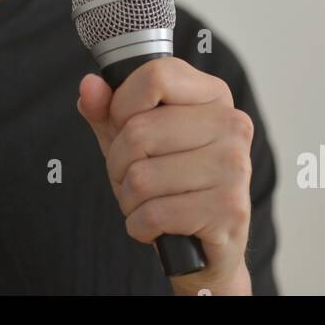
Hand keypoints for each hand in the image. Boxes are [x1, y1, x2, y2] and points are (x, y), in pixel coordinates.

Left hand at [76, 57, 254, 294]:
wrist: (204, 248)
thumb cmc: (168, 184)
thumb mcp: (132, 140)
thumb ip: (106, 110)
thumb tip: (89, 86)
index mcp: (213, 96)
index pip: (155, 76)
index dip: (122, 105)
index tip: (123, 127)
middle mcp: (232, 125)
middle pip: (139, 132)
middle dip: (119, 164)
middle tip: (135, 179)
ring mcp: (235, 167)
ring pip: (141, 177)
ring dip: (129, 200)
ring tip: (149, 203)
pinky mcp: (228, 209)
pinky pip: (154, 213)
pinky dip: (140, 226)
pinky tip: (157, 226)